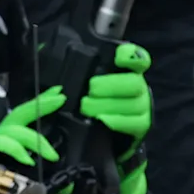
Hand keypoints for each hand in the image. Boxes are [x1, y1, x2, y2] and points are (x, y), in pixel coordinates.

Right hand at [0, 83, 70, 174]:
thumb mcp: (23, 183)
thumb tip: (67, 188)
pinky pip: (0, 144)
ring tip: (52, 155)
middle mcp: (0, 136)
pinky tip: (28, 160)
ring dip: (34, 139)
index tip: (60, 92)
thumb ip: (43, 182)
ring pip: (13, 130)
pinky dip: (15, 149)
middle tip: (59, 98)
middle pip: (20, 113)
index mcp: (10, 139)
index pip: (28, 116)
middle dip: (40, 104)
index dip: (42, 102)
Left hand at [85, 40, 152, 193]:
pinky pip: (133, 123)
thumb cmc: (92, 104)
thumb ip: (75, 72)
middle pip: (133, 82)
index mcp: (126, 71)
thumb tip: (51, 56)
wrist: (106, 138)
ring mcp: (142, 107)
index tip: (118, 57)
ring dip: (107, 104)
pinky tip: (102, 120)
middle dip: (110, 85)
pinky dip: (116, 121)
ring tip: (87, 107)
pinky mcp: (141, 126)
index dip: (130, 55)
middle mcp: (139, 87)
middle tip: (90, 89)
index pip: (137, 58)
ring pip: (132, 103)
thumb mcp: (83, 85)